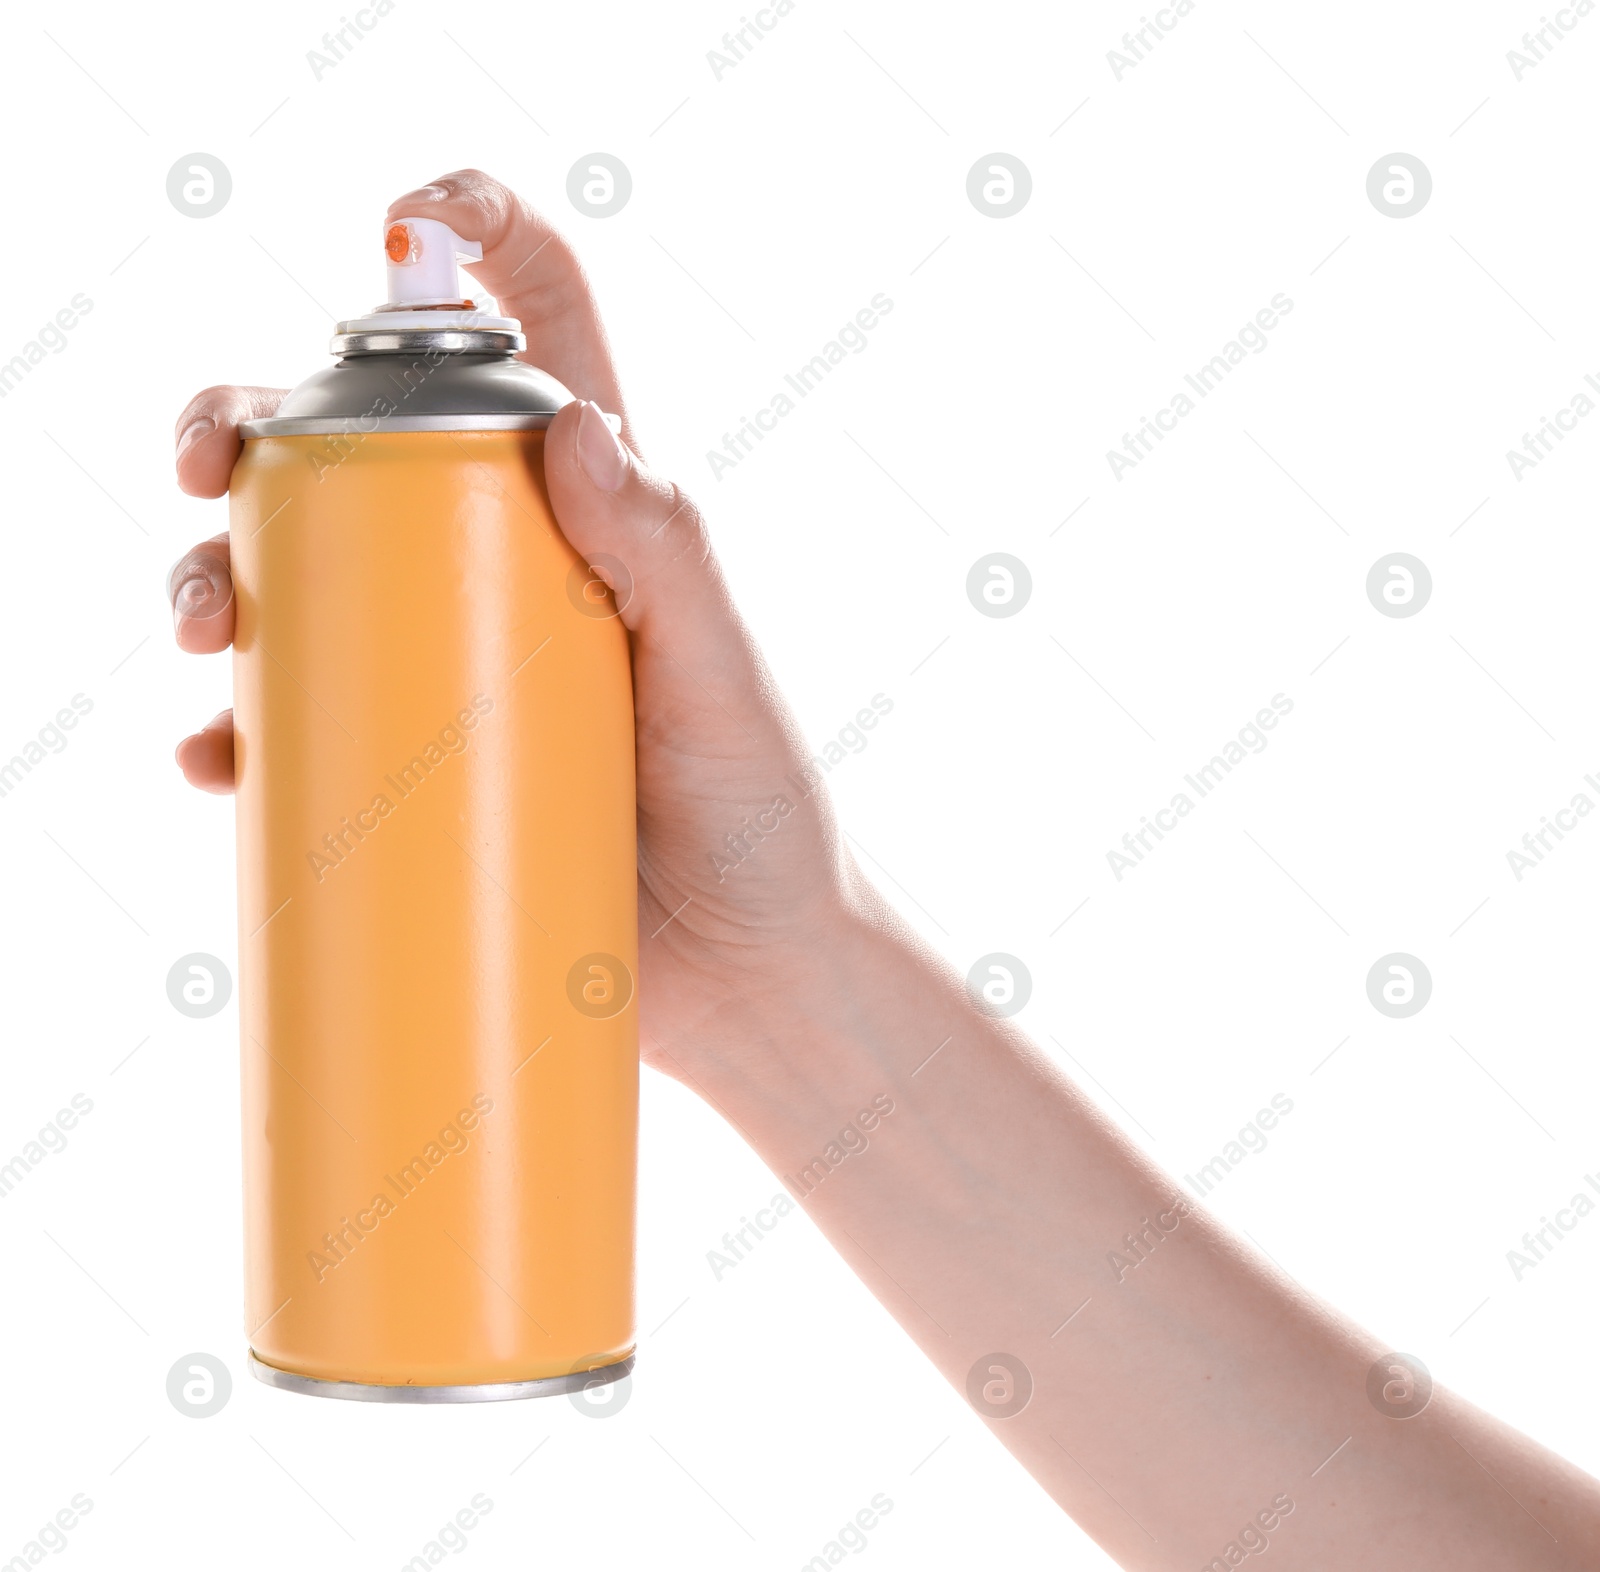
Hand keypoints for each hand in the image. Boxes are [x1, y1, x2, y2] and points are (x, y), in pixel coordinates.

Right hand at [169, 169, 865, 1086]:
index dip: (473, 239)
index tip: (404, 219)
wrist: (746, 979)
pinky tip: (215, 758)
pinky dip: (235, 733)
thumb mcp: (724, 684)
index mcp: (595, 516)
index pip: (540, 335)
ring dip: (210, 577)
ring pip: (296, 580)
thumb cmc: (760, 822)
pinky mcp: (413, 771)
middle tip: (206, 467)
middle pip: (354, 451)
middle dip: (248, 428)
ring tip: (203, 632)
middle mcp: (505, 571)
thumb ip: (673, 559)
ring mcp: (447, 670)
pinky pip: (297, 730)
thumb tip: (580, 429)